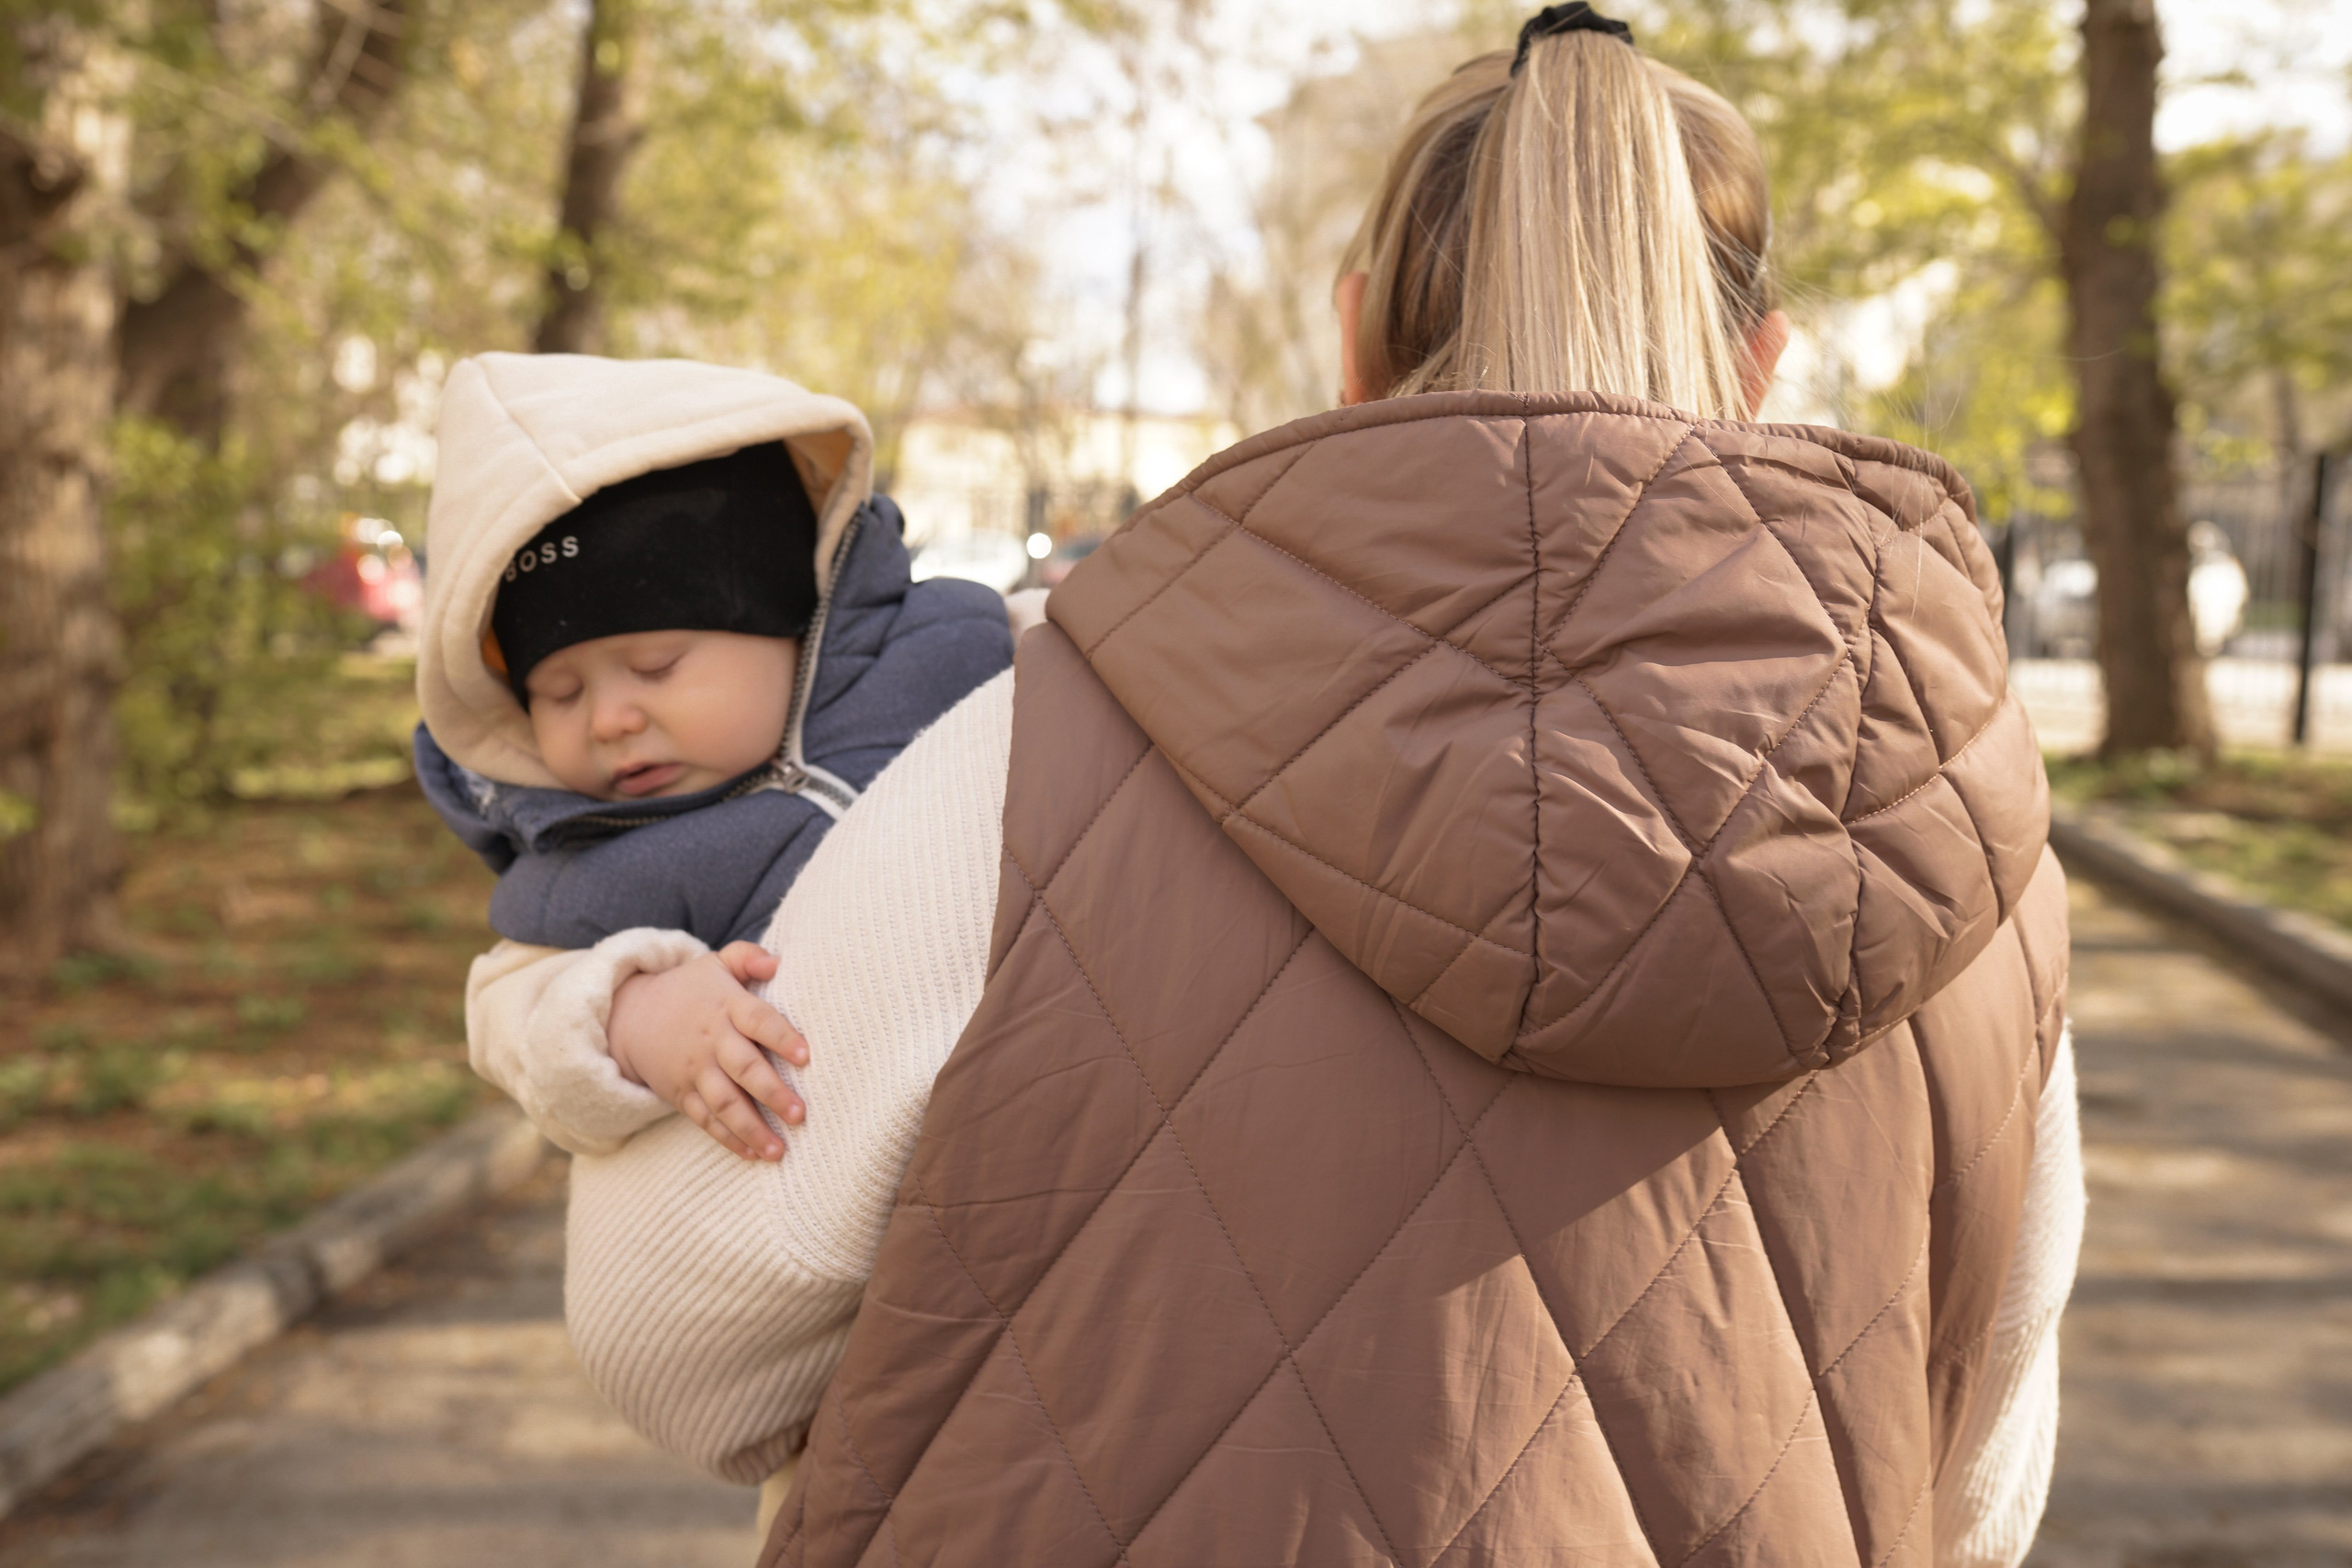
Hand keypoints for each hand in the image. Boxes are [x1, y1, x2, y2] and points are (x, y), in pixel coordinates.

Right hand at [608, 943, 807, 1160]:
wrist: (631, 1016)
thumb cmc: (691, 990)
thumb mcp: (716, 964)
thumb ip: (748, 958)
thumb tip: (779, 961)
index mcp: (726, 1006)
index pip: (758, 1020)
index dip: (781, 1036)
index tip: (806, 1055)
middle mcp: (712, 1041)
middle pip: (744, 1068)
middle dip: (771, 1093)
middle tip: (799, 1114)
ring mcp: (695, 1070)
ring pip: (724, 1102)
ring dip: (752, 1127)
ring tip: (779, 1151)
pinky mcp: (682, 1094)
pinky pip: (705, 1119)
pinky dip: (727, 1138)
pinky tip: (752, 1155)